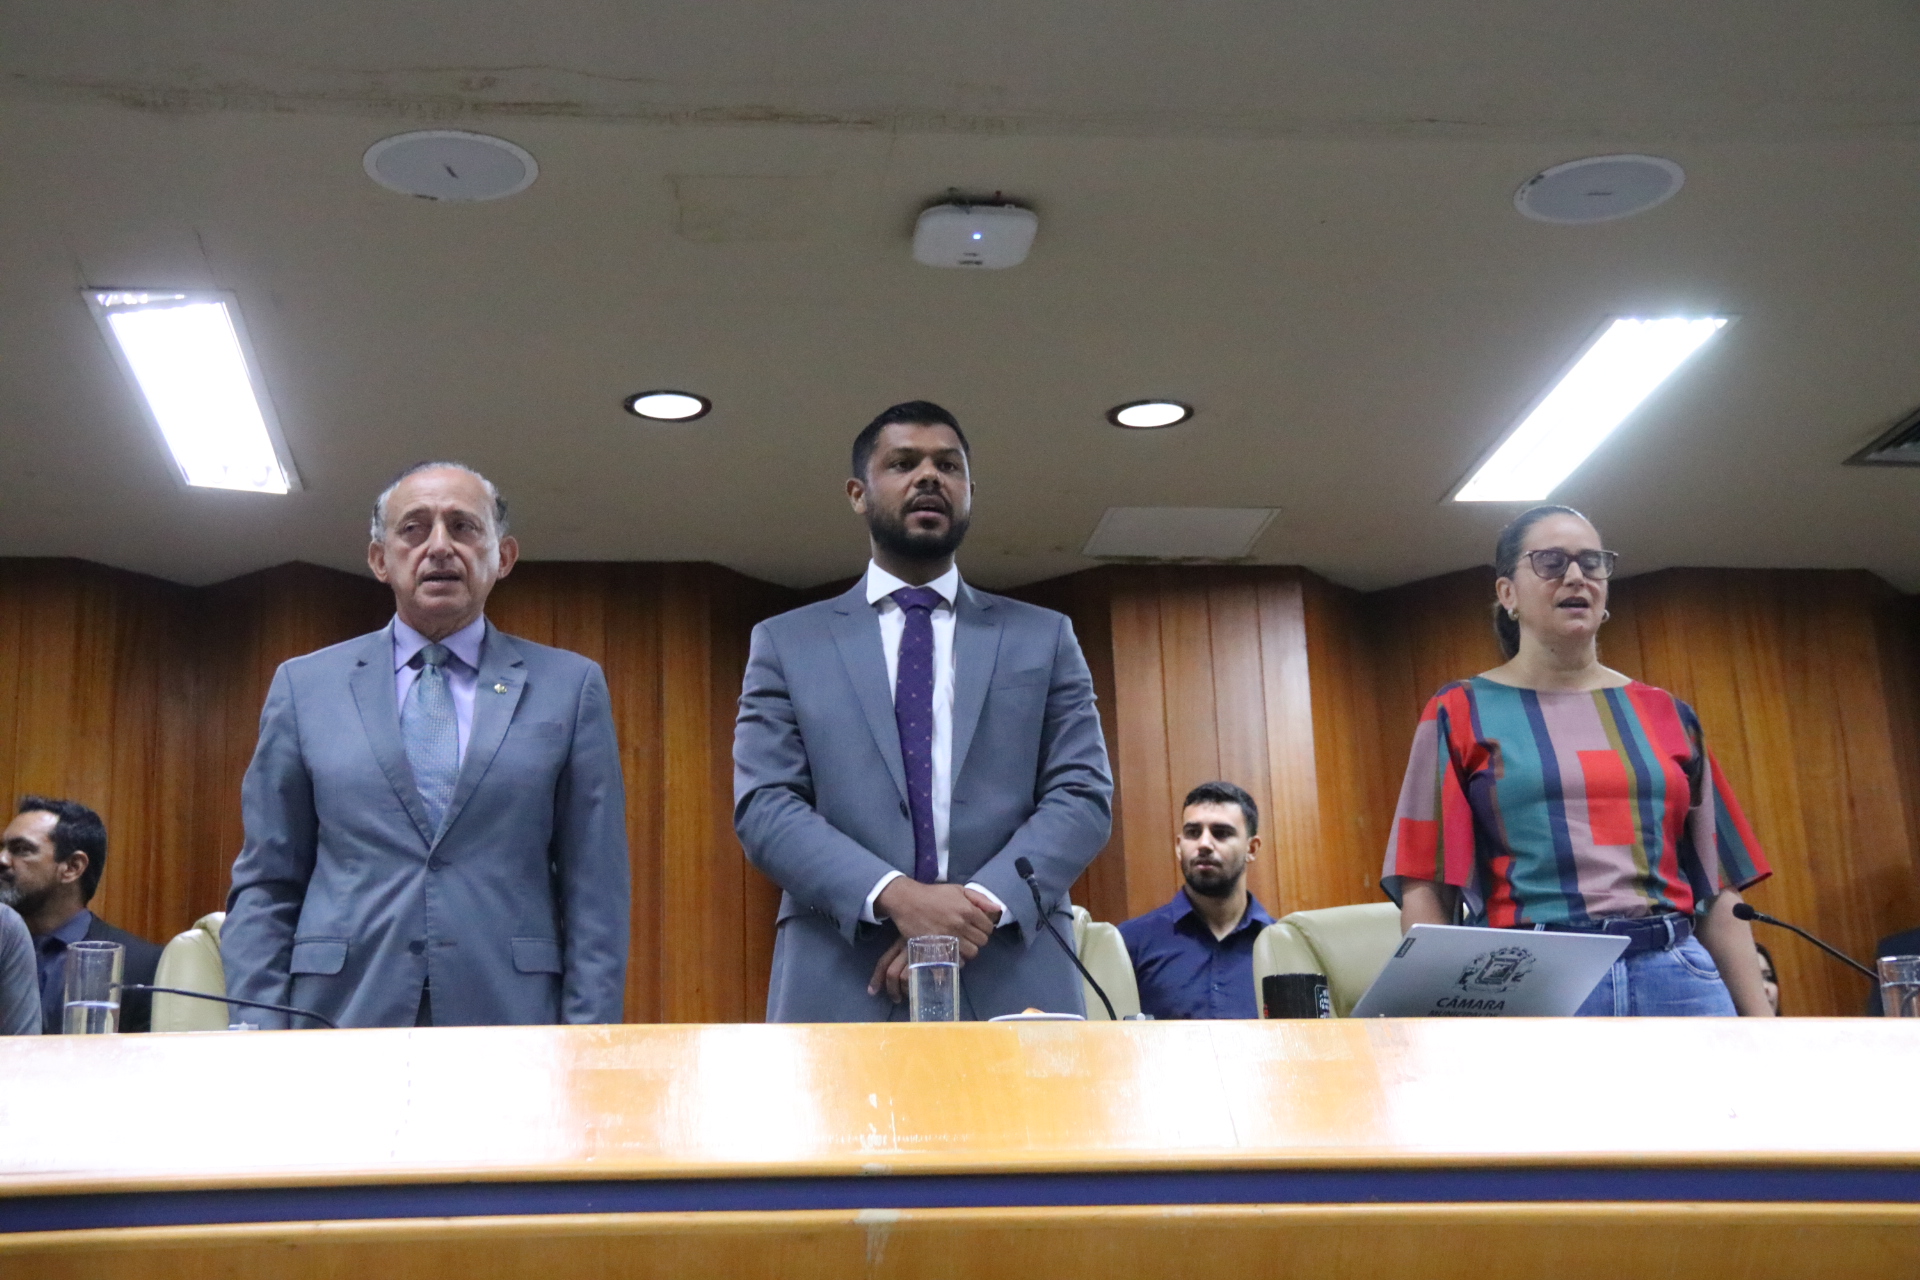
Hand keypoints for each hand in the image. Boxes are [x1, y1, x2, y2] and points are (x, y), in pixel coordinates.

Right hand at [867, 881, 996, 1000]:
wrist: (906, 901)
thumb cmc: (933, 894)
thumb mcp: (958, 889)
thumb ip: (980, 899)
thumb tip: (998, 910)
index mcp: (968, 910)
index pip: (989, 928)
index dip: (984, 928)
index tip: (977, 927)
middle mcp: (961, 925)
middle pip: (982, 942)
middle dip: (977, 939)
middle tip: (968, 936)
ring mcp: (949, 938)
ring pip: (971, 953)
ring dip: (968, 950)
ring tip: (961, 944)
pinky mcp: (937, 948)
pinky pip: (956, 961)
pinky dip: (958, 960)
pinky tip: (953, 953)